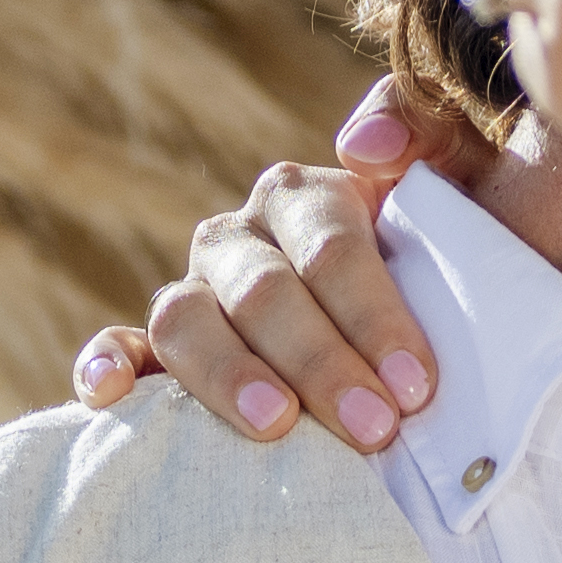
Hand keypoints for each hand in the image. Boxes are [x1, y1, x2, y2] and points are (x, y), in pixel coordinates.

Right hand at [72, 94, 447, 449]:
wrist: (407, 337)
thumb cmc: (440, 277)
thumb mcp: (455, 191)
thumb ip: (426, 132)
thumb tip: (360, 147)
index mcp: (304, 200)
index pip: (332, 248)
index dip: (374, 314)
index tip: (416, 385)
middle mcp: (239, 239)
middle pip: (264, 293)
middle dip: (320, 363)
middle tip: (374, 430)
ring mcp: (193, 293)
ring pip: (187, 321)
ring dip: (229, 375)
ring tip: (276, 427)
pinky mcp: (158, 348)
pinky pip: (122, 347)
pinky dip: (106, 364)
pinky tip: (108, 393)